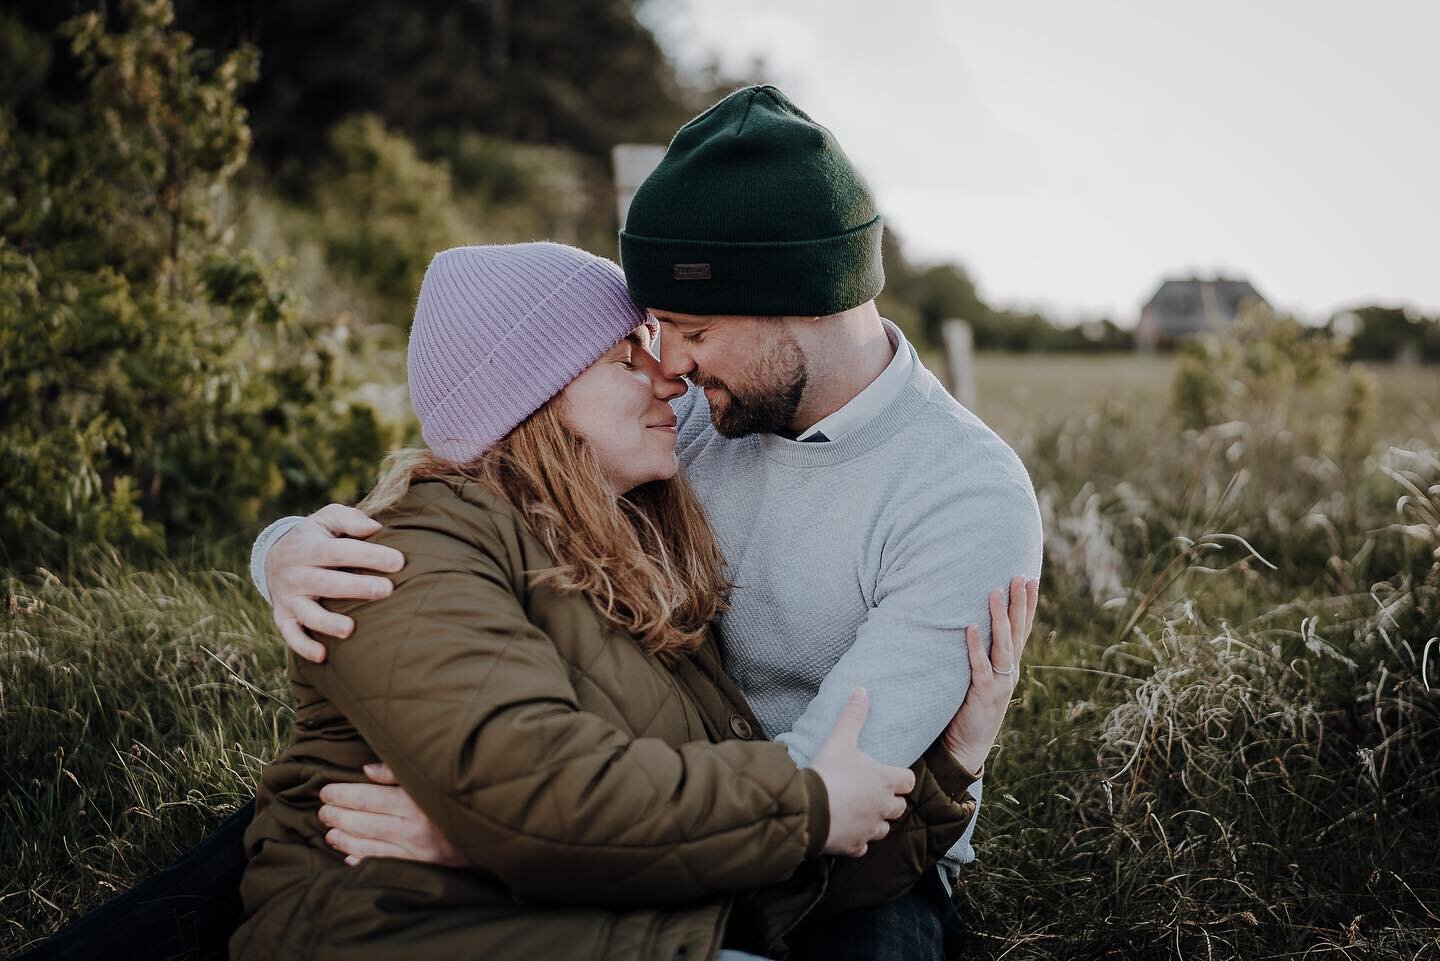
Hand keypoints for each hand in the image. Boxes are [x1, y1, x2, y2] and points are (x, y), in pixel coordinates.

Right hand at [269, 503, 405, 662]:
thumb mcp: (326, 519)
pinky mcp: (283, 617)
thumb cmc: (315, 537)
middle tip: (387, 590)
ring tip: (351, 629)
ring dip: (328, 622)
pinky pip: (291, 634)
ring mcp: (288, 597)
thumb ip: (349, 519)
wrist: (272, 555)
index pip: (340, 551)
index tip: (398, 561)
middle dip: (356, 587)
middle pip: (326, 583)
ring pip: (307, 612)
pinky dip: (303, 646)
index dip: (368, 555)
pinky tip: (323, 656)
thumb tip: (375, 527)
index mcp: (310, 547)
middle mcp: (297, 573)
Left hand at [318, 763, 465, 867]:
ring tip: (329, 833)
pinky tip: (348, 857)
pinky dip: (361, 861)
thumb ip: (399, 773)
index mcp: (414, 802)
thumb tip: (366, 770)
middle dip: (336, 816)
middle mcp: (412, 828)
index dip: (341, 794)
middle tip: (322, 811)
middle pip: (361, 822)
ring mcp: (414, 851)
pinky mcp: (419, 867)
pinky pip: (381, 864)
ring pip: (366, 845)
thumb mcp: (432, 778)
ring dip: (342, 839)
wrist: (492, 832)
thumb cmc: (458, 798)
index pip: (366, 797)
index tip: (326, 791)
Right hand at [808, 688, 916, 857]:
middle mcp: (882, 807)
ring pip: (884, 829)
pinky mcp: (854, 846)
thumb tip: (862, 690)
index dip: (901, 778)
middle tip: (875, 792)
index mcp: (884, 781)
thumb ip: (853, 716)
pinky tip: (847, 832)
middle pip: (900, 807)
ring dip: (877, 821)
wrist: (808, 811)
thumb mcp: (840, 740)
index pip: (909, 781)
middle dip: (891, 801)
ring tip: (862, 812)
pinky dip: (859, 841)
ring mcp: (870, 829)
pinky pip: (863, 846)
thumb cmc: (828, 773)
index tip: (891, 775)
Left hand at [941, 576, 1038, 774]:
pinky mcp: (982, 695)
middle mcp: (1009, 672)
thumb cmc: (967, 710)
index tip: (1030, 579)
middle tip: (1020, 576)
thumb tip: (968, 623)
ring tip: (995, 591)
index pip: (1022, 629)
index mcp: (1009, 666)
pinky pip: (979, 666)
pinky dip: (975, 646)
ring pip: (1003, 644)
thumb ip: (979, 656)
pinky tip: (970, 627)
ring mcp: (999, 683)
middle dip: (1020, 603)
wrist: (966, 748)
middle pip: (1018, 631)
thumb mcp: (979, 679)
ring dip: (999, 617)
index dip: (1027, 605)